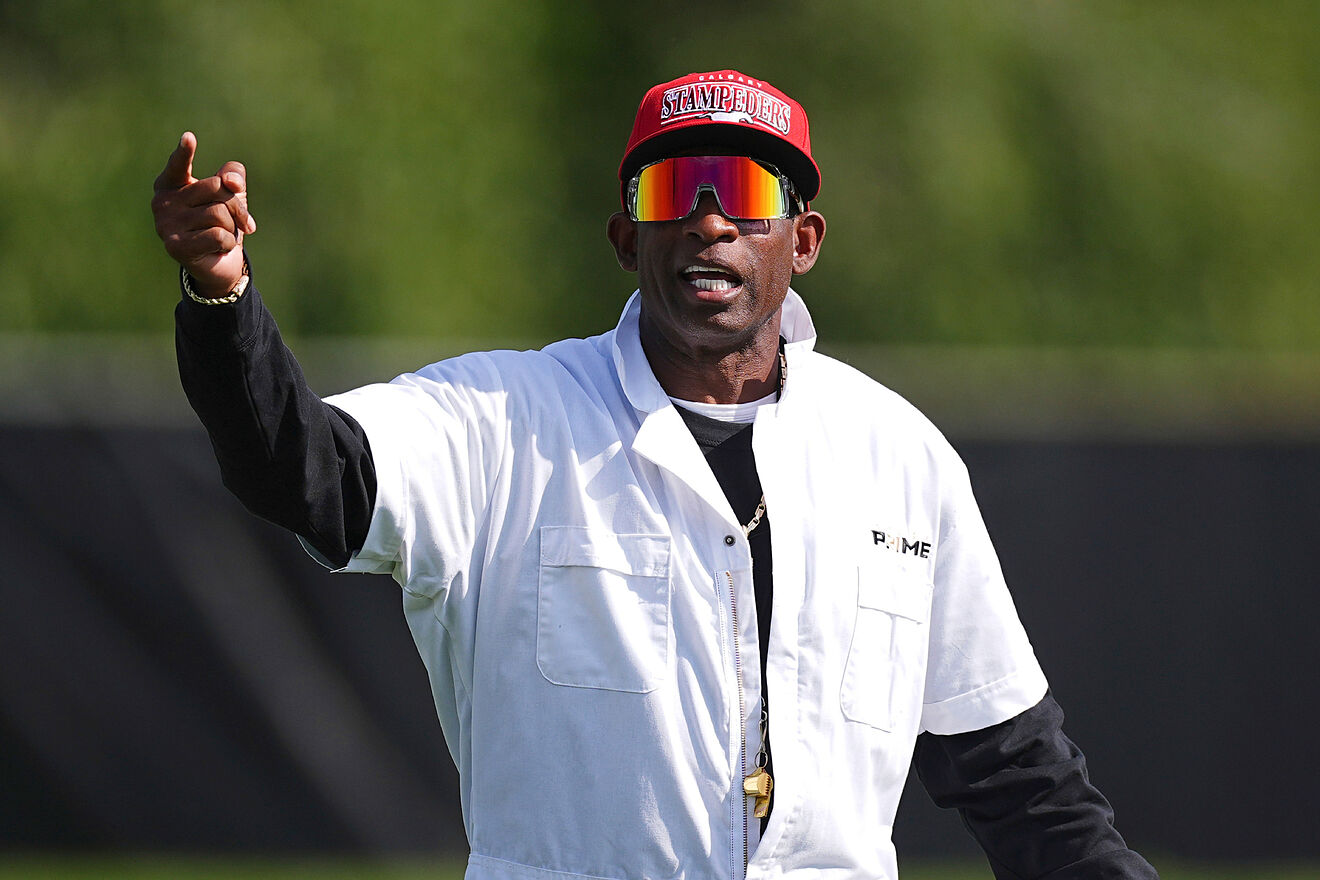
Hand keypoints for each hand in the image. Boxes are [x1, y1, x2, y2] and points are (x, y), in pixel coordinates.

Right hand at [151, 132, 256, 297]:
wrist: (217, 264)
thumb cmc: (220, 223)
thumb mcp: (230, 195)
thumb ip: (233, 177)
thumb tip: (231, 182)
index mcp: (169, 184)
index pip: (178, 165)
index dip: (184, 152)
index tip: (189, 137)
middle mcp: (162, 202)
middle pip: (216, 188)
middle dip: (237, 205)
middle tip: (243, 221)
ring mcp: (165, 225)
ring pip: (219, 213)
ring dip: (233, 227)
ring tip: (225, 234)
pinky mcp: (175, 247)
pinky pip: (218, 235)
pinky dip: (228, 242)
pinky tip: (219, 247)